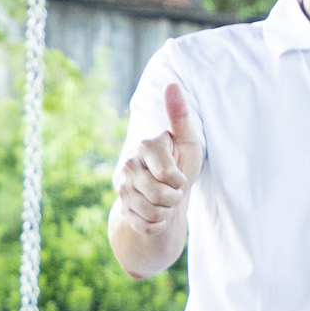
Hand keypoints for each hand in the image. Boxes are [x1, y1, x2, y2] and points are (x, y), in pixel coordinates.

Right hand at [111, 82, 200, 230]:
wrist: (166, 193)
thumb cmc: (181, 162)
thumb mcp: (186, 140)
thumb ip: (179, 115)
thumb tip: (172, 85)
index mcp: (144, 145)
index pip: (167, 175)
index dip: (179, 180)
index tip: (178, 174)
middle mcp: (128, 165)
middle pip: (160, 196)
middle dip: (175, 197)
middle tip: (173, 189)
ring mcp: (122, 188)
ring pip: (153, 212)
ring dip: (167, 211)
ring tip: (165, 199)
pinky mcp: (122, 209)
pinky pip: (146, 225)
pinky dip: (158, 223)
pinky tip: (156, 211)